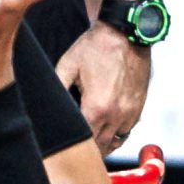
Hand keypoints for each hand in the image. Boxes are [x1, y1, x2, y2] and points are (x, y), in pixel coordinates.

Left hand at [56, 21, 150, 151]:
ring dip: (103, 145)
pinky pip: (127, 131)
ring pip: (116, 142)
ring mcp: (131, 112)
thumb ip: (57, 88)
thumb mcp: (67, 65)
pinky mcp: (139, 107)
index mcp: (97, 107)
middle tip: (73, 150)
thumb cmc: (96, 47)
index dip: (72, 146)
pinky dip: (116, 135)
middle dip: (87, 150)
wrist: (126, 33)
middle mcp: (117, 114)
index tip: (63, 148)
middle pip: (101, 147)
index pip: (84, 141)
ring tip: (89, 144)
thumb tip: (44, 106)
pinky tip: (105, 131)